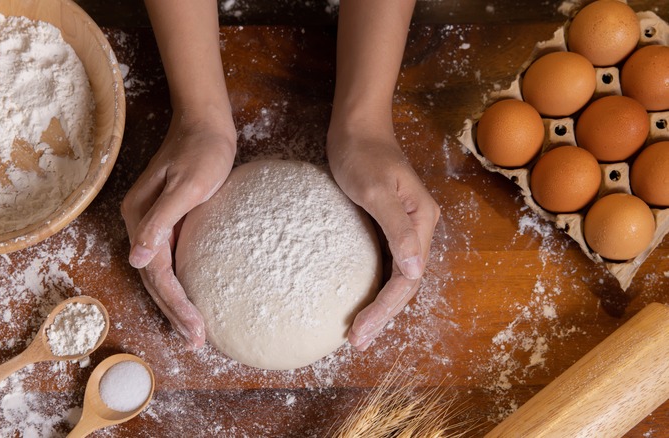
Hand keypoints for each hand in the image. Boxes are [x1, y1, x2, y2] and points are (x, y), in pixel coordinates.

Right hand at [121, 111, 235, 347]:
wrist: (205, 124)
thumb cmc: (201, 151)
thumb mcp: (186, 186)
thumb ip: (161, 220)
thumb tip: (137, 258)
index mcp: (139, 217)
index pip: (155, 272)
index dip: (175, 304)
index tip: (195, 329)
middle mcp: (139, 224)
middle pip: (153, 278)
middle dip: (174, 312)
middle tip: (196, 341)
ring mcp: (151, 224)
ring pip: (159, 273)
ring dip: (174, 303)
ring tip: (193, 331)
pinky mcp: (167, 221)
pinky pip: (169, 261)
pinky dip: (179, 284)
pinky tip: (192, 299)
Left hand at [327, 126, 439, 350]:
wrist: (356, 125)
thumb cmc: (362, 152)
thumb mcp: (375, 189)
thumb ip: (397, 229)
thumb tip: (417, 270)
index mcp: (422, 221)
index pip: (408, 278)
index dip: (385, 309)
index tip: (360, 331)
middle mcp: (420, 228)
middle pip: (406, 283)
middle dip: (383, 315)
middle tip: (357, 342)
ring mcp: (405, 227)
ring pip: (398, 277)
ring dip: (380, 306)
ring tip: (359, 332)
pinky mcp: (388, 224)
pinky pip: (386, 264)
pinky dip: (374, 287)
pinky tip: (359, 300)